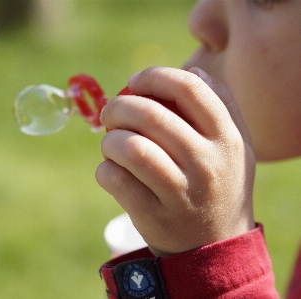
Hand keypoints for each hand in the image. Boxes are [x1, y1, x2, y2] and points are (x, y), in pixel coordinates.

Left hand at [95, 67, 255, 256]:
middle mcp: (206, 164)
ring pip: (129, 148)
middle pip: (150, 115)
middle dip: (118, 106)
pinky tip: (111, 171)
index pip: (189, 88)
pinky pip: (114, 180)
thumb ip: (220, 106)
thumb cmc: (217, 183)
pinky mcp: (154, 217)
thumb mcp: (234, 145)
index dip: (154, 76)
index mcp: (226, 138)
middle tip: (110, 113)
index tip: (133, 81)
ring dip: (109, 140)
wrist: (214, 245)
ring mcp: (180, 193)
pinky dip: (104, 170)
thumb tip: (192, 70)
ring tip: (111, 144)